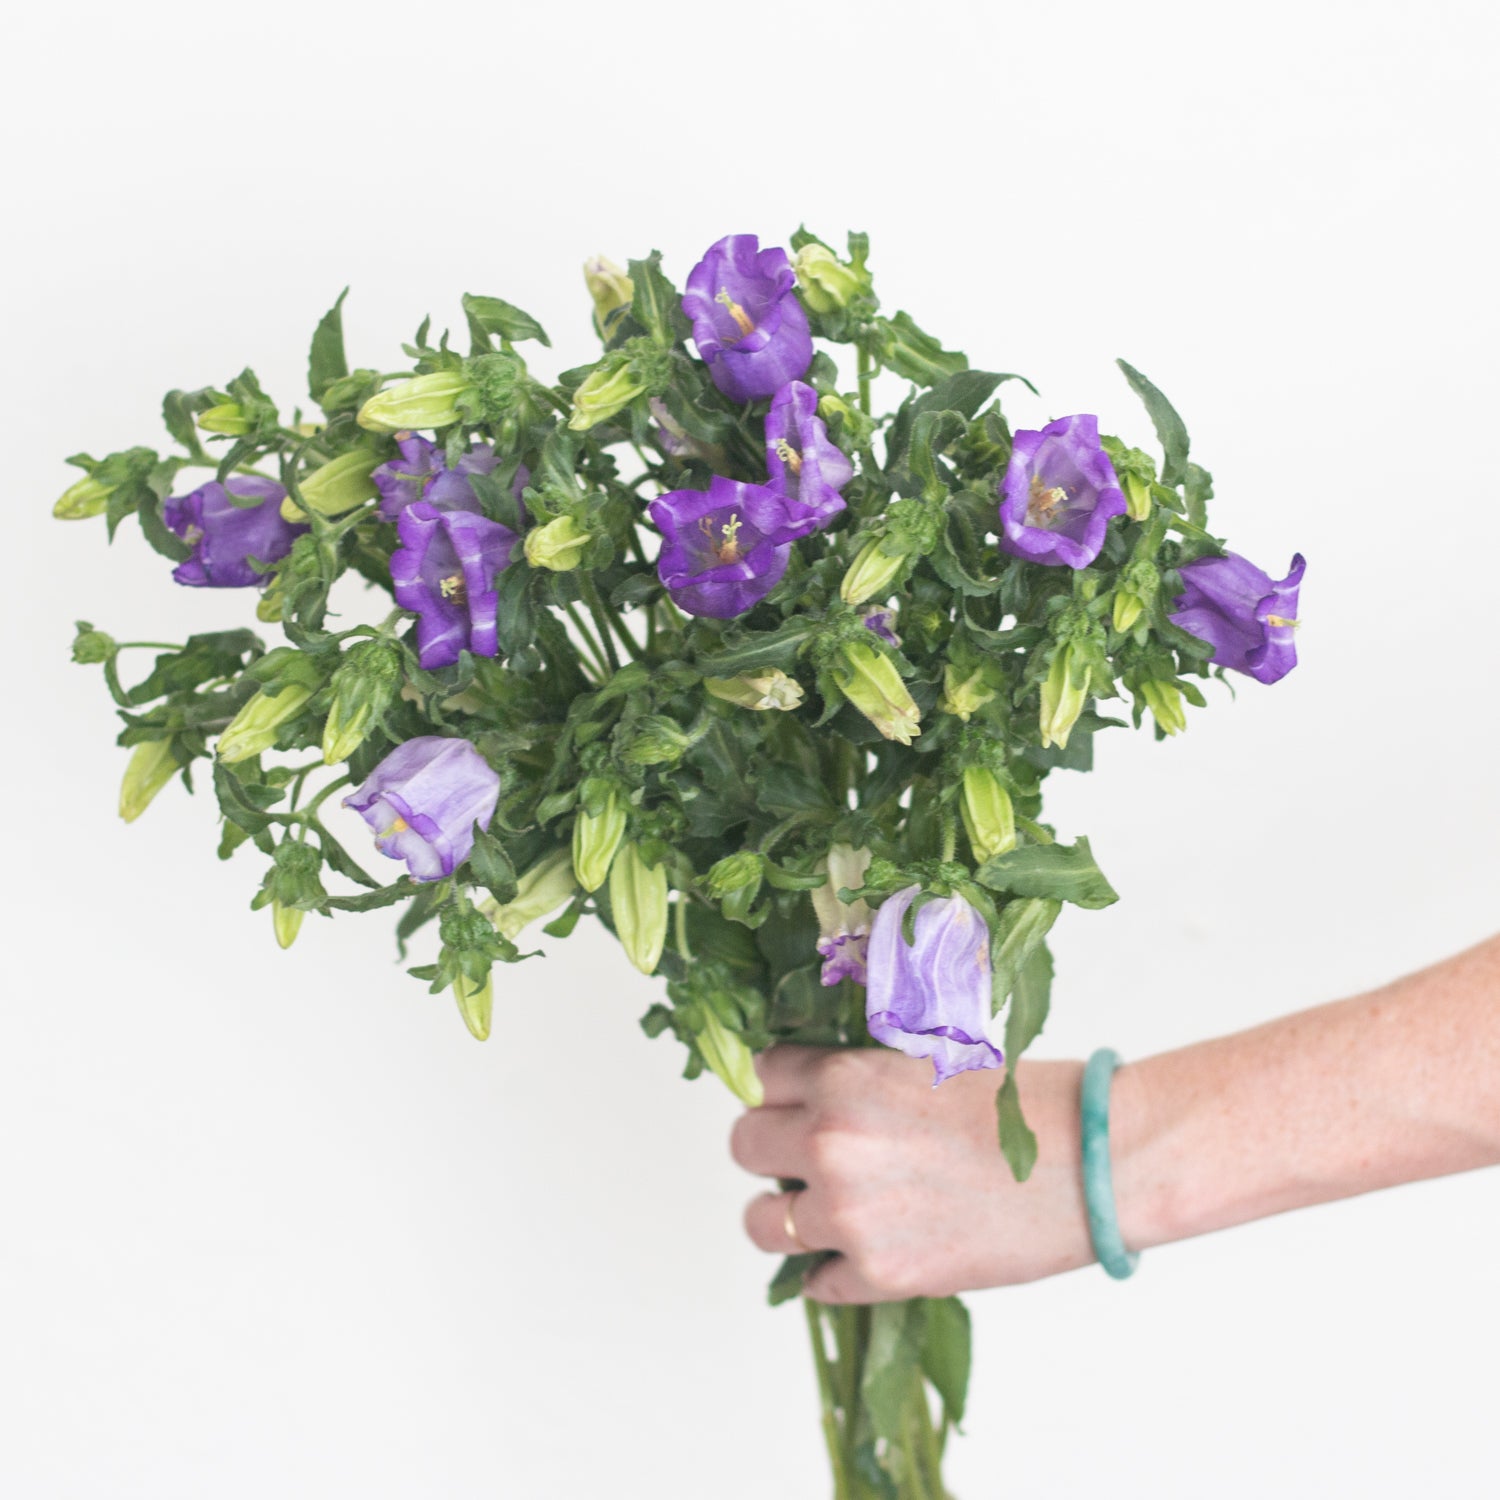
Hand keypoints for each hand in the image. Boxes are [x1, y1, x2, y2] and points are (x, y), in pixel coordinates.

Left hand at [730, 1046, 1097, 1302]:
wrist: (1093, 1162)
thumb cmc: (1027, 1102)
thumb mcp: (928, 1059)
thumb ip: (862, 1077)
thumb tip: (814, 1093)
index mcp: (843, 1080)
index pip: (759, 1077)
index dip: (779, 1090)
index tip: (796, 1101)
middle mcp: (831, 1145)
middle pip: (744, 1145)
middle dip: (773, 1149)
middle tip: (809, 1156)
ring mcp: (850, 1215)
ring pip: (761, 1224)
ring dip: (786, 1217)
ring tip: (827, 1212)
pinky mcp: (880, 1275)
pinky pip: (816, 1283)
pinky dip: (835, 1272)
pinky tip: (870, 1252)